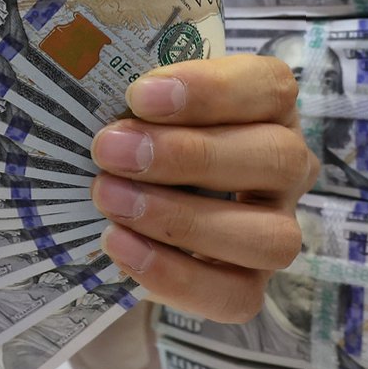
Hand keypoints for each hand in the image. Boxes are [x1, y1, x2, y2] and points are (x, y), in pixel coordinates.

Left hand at [91, 54, 316, 323]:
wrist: (116, 208)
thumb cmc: (130, 135)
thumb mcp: (131, 103)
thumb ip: (126, 84)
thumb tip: (83, 71)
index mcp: (265, 107)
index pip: (268, 86)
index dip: (210, 90)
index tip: (139, 95)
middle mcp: (284, 168)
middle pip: (276, 158)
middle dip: (187, 155)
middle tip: (110, 150)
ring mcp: (274, 229)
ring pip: (269, 236)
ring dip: (182, 219)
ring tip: (110, 198)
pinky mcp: (250, 286)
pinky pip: (235, 296)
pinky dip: (175, 275)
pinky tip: (119, 245)